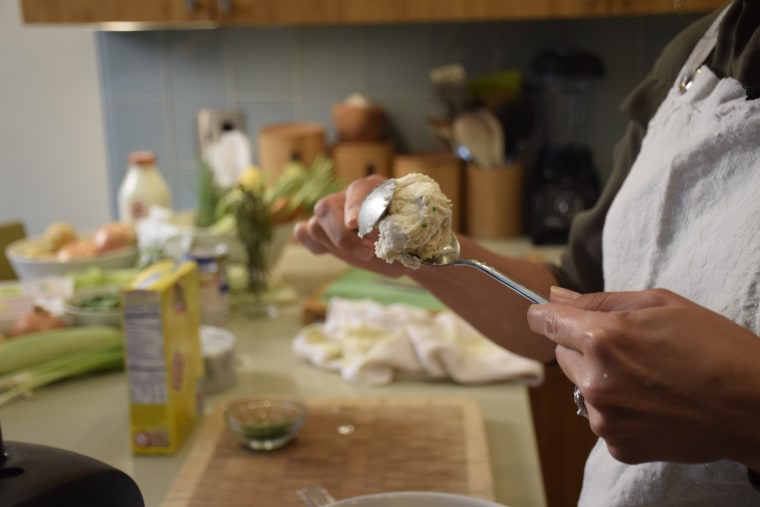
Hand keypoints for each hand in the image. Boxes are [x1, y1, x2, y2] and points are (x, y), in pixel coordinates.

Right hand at [293, 174, 407, 277]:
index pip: (358, 190)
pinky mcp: (324, 230)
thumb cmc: (413, 239)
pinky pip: (303, 232)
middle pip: (326, 208)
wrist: (408, 250)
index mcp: (376, 188)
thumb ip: (401, 230)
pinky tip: (331, 251)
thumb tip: (388, 232)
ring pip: (315, 225)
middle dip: (342, 235)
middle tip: (367, 253)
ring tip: (364, 254)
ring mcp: (334, 212)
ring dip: (335, 244)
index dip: (354, 206)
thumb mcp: (413, 234)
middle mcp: (350, 197)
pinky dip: (312, 244)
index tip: (356, 225)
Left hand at [527, 286, 759, 466]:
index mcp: (602, 339)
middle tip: (630, 348)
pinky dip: (619, 410)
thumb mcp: (661, 304)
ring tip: (648, 378)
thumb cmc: (715, 347)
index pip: (543, 321)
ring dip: (601, 379)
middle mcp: (595, 381)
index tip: (550, 315)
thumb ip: (600, 301)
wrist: (755, 406)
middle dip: (584, 347)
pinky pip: (601, 417)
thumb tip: (556, 297)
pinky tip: (653, 404)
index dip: (546, 315)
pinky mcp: (617, 445)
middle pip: (563, 355)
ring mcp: (604, 418)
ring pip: (582, 387)